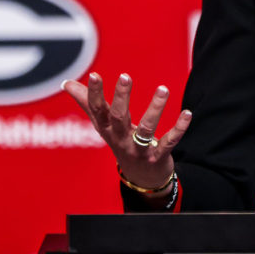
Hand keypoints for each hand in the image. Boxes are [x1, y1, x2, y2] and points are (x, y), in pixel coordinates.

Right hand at [62, 72, 191, 189]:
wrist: (141, 177)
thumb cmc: (121, 142)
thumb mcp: (103, 125)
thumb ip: (87, 103)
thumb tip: (67, 84)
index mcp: (107, 129)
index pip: (97, 110)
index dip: (94, 94)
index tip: (95, 75)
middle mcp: (120, 139)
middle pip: (118, 118)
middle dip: (121, 98)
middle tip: (125, 76)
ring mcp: (139, 149)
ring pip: (146, 129)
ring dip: (155, 109)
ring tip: (164, 89)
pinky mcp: (157, 156)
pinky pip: (169, 141)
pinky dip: (179, 128)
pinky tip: (187, 113)